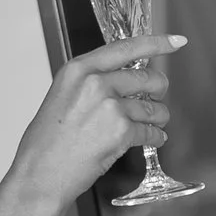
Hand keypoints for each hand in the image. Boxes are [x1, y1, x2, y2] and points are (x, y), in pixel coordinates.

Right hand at [22, 37, 178, 201]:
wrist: (39, 174)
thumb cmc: (46, 143)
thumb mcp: (61, 97)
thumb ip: (89, 83)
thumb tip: (120, 81)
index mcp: (78, 70)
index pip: (126, 47)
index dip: (157, 42)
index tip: (176, 41)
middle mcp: (95, 83)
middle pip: (147, 77)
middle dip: (159, 89)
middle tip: (158, 98)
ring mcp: (110, 107)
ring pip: (153, 107)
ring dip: (158, 118)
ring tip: (152, 125)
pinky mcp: (121, 132)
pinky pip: (151, 132)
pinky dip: (155, 138)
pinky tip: (151, 140)